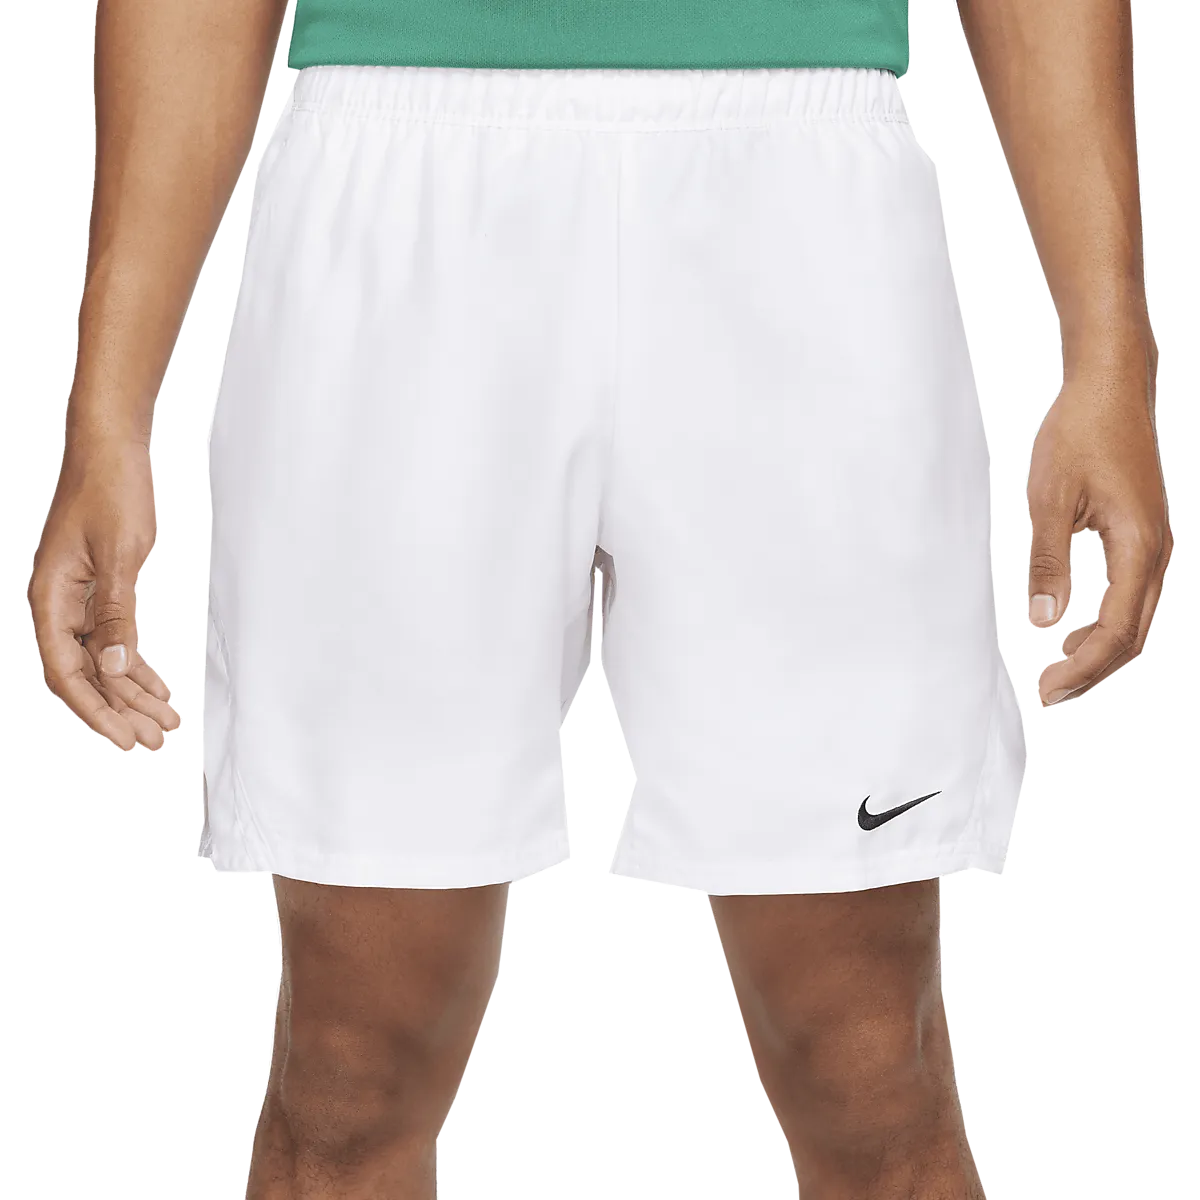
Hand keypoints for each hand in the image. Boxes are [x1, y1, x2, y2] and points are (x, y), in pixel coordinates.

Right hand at [28, 435, 181, 749]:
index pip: (67, 674)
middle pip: (87, 676)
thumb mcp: (120, 555)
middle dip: (122, 711)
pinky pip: (114, 641)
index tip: (126, 738)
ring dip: (134, 694)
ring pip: (104, 662)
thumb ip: (117, 614)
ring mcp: (79, 601)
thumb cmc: (111, 491)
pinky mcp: (100, 592)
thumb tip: (115, 668)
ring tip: (166, 722)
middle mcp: (59, 606)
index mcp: (51, 599)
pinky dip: (137, 666)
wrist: (111, 448)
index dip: (97, 711)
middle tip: (157, 740)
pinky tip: (158, 688)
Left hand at [1026, 339, 1171, 707]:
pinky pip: (1133, 596)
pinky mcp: (1144, 537)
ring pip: (1136, 618)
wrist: (1111, 390)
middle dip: (1092, 671)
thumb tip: (1043, 620)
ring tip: (1060, 671)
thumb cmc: (1080, 435)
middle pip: (1133, 635)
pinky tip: (1075, 631)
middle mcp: (1157, 553)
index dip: (1081, 668)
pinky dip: (1107, 624)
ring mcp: (1155, 545)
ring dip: (1100, 650)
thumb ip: (1049, 563)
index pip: (1115, 631)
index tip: (1047, 690)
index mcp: (1138, 548)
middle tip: (1049, 693)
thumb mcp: (1049, 501)